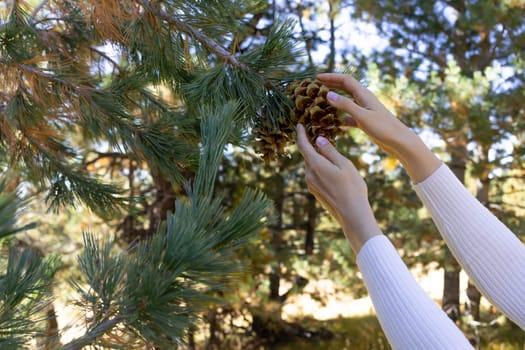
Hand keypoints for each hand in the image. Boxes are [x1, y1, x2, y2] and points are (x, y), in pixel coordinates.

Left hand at [296, 123, 381, 252]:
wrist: (352, 214)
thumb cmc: (352, 187)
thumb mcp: (344, 164)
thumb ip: (330, 151)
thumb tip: (318, 139)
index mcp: (315, 165)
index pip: (303, 145)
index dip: (300, 134)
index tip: (299, 124)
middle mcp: (309, 174)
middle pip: (308, 155)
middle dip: (313, 146)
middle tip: (323, 137)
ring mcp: (311, 184)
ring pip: (312, 165)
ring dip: (319, 158)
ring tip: (332, 156)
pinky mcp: (315, 192)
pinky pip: (315, 174)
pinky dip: (320, 168)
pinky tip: (333, 171)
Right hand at [316, 73, 440, 182]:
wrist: (399, 141)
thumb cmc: (383, 128)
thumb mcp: (362, 116)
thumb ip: (345, 105)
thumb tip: (328, 94)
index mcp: (364, 95)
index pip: (345, 80)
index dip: (331, 77)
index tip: (316, 77)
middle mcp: (364, 100)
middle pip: (345, 87)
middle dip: (331, 84)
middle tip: (315, 86)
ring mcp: (365, 110)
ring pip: (346, 101)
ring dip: (334, 99)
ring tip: (321, 101)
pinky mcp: (365, 121)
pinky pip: (349, 115)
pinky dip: (340, 116)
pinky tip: (333, 122)